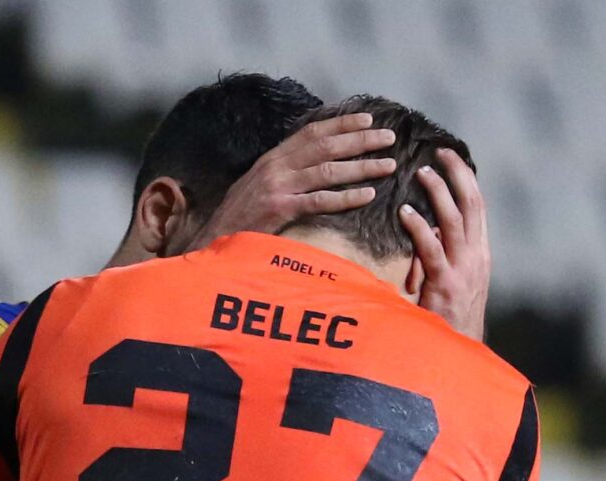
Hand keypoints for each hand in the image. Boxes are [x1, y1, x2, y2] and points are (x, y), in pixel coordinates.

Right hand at [195, 113, 397, 245]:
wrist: (217, 236)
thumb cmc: (242, 214)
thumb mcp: (262, 183)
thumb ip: (286, 170)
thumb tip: (315, 162)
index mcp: (274, 157)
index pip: (313, 132)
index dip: (342, 123)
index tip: (368, 119)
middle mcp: (277, 166)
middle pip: (326, 146)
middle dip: (360, 140)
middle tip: (389, 138)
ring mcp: (279, 186)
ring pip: (328, 171)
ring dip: (361, 167)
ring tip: (387, 165)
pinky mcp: (281, 210)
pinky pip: (320, 201)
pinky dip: (346, 197)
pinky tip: (368, 195)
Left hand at [400, 149, 490, 339]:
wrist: (460, 351)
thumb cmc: (450, 316)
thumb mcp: (452, 278)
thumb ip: (442, 251)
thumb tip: (426, 227)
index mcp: (480, 252)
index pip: (477, 207)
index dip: (466, 179)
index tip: (452, 158)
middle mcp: (476, 256)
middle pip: (472, 204)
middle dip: (458, 174)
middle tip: (441, 151)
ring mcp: (463, 270)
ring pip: (454, 220)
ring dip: (438, 192)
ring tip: (423, 173)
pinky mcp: (446, 284)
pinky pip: (431, 249)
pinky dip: (418, 227)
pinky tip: (405, 213)